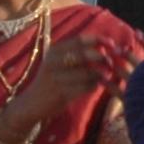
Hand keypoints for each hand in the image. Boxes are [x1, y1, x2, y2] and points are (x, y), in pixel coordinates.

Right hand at [9, 28, 136, 131]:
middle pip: (84, 54)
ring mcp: (56, 77)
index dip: (98, 40)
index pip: (80, 39)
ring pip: (87, 72)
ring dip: (100, 74)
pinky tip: (95, 86)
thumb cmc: (50, 81)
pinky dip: (94, 85)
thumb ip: (77, 54)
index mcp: (54, 51)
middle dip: (102, 58)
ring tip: (105, 75)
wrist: (31, 103)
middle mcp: (53, 61)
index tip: (112, 44)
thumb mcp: (58, 63)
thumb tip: (104, 48)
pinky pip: (85, 87)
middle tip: (110, 63)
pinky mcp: (60, 93)